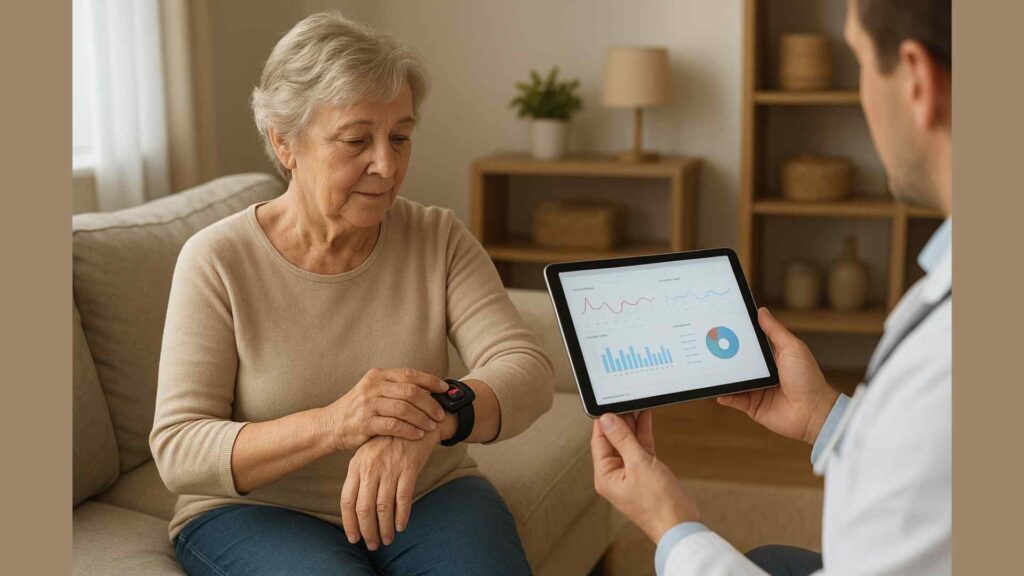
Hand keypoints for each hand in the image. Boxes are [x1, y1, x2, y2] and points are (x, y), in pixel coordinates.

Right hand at [322, 368, 448, 450]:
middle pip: (410, 391)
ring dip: (422, 418)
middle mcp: (372, 386)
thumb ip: (396, 388)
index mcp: (377, 375)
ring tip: (432, 426)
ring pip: (404, 408)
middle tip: (440, 414)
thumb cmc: (358, 409)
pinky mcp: (364, 423)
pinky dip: (409, 430)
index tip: (445, 389)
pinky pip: (394, 425)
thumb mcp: (374, 391)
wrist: (330, 425)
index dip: (431, 381)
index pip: (410, 374)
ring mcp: (367, 404)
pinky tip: (418, 435)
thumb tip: (428, 388)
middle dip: (430, 403)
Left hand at [340, 429, 436, 549]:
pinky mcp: (408, 468)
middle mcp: (371, 468)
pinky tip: (401, 526)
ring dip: (384, 528)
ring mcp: (389, 468)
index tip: (354, 537)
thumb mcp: (367, 455)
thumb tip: (355, 508)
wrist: (413, 419)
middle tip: (372, 544)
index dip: (349, 522)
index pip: (347, 500)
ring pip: (383, 507)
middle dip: (367, 530)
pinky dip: (402, 516)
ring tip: (386, 539)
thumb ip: (360, 477)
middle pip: (364, 507)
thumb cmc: (387, 442)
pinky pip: (403, 498)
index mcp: (356, 466)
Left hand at [592, 411, 698, 542]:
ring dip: (633, 425)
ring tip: (636, 404)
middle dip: (620, 420)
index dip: (604, 421)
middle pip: (613, 440)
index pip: (599, 441)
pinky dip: (643, 434)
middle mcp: (615, 474)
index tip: (609, 403)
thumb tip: (607, 420)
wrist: (680, 524)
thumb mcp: (638, 464)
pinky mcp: (646, 473)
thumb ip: (623, 439)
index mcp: (605, 475)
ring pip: (628, 442)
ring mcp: (631, 474)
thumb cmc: (658, 503)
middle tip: (626, 400)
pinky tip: (645, 418)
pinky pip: (641, 449)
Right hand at [717, 308, 839, 443]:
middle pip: (738, 361)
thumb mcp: (792, 348)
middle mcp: (762, 372)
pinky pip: (734, 399)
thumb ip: (775, 331)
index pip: (750, 342)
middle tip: (708, 344)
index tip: (722, 324)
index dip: (737, 334)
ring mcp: (755, 388)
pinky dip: (725, 395)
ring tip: (709, 367)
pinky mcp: (752, 405)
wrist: (813, 412)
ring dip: (723, 375)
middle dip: (724, 354)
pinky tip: (720, 391)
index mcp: (771, 356)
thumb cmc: (808, 379)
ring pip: (733, 380)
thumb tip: (762, 311)